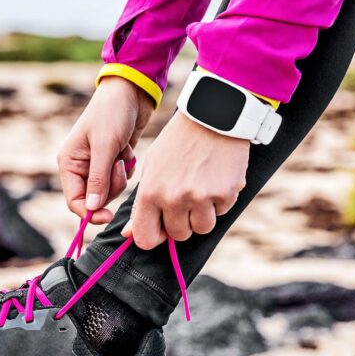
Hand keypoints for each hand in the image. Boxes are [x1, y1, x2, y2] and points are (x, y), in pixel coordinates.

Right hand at [57, 76, 153, 223]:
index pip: (74, 201)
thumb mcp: (105, 146)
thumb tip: (91, 208)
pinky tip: (127, 149)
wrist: (131, 93)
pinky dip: (127, 168)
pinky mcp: (112, 161)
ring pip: (110, 190)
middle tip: (119, 165)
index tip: (108, 216)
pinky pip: (121, 179)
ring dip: (121, 176)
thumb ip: (98, 179)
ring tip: (123, 152)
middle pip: (95, 198)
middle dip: (111, 186)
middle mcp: (80, 167)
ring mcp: (97, 165)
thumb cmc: (113, 114)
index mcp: (69, 163)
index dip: (89, 213)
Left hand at [122, 111, 249, 248]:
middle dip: (181, 222)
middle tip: (185, 198)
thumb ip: (140, 204)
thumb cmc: (177, 143)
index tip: (160, 229)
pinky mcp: (226, 193)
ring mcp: (202, 197)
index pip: (146, 238)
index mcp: (150, 192)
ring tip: (201, 189)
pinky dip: (220, 201)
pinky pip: (222, 212)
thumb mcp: (152, 168)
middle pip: (178, 235)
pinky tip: (215, 178)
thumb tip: (129, 234)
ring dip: (202, 215)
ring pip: (202, 228)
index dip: (154, 237)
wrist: (211, 116)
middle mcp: (174, 198)